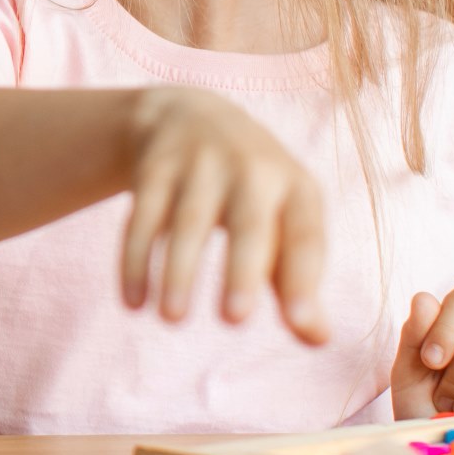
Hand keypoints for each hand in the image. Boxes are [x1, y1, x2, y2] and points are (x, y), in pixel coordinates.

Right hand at [119, 87, 328, 343]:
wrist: (190, 113)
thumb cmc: (251, 192)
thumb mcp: (282, 223)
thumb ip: (297, 281)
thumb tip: (319, 341)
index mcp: (296, 187)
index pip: (305, 236)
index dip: (304, 280)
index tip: (300, 325)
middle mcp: (252, 168)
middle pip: (249, 224)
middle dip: (242, 272)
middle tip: (234, 322)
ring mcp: (200, 163)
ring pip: (188, 222)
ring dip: (179, 271)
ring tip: (172, 320)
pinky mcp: (154, 166)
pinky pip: (141, 217)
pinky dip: (135, 260)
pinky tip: (133, 303)